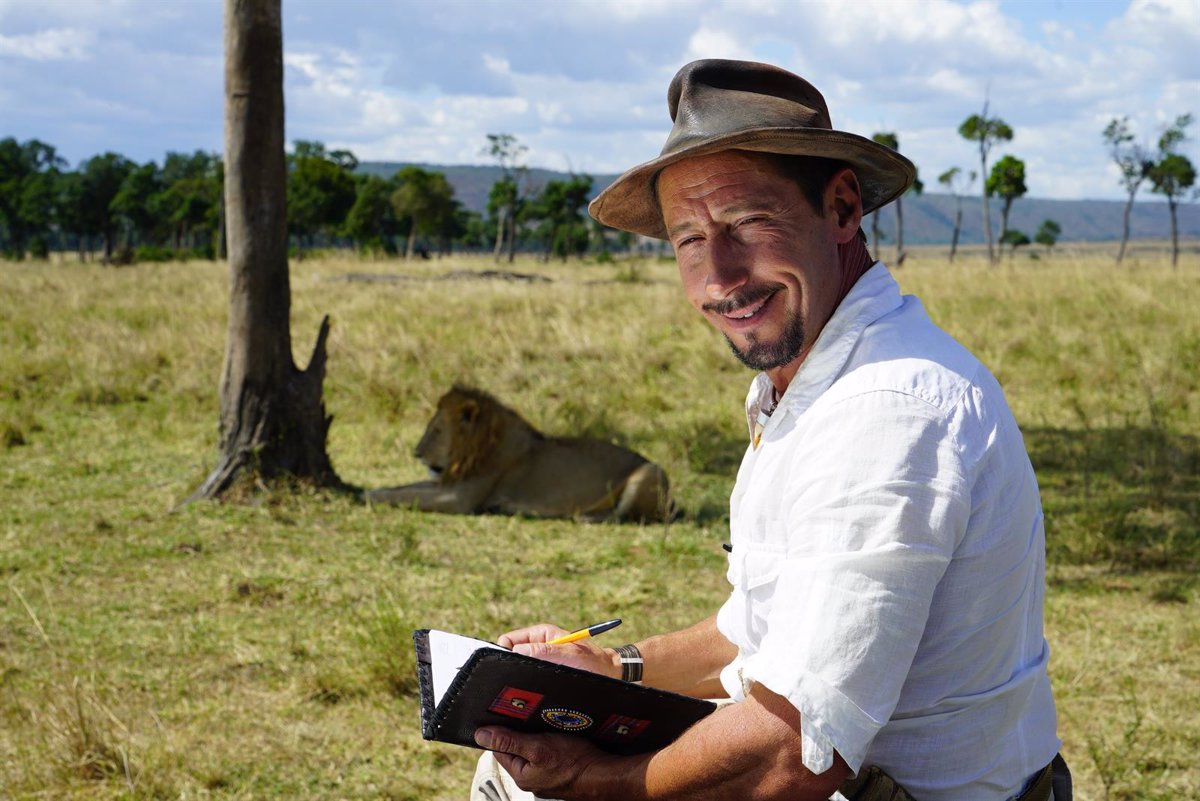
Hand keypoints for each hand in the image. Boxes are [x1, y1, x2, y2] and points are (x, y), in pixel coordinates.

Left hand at [475, 725, 627, 798]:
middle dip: (520, 730)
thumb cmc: (575, 762)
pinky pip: (548, 753)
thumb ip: (509, 741)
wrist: (607, 775)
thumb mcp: (538, 747)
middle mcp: (531, 778)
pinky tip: (559, 731)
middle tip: (528, 712)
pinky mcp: (560, 771)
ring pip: (534, 749)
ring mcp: (547, 776)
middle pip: (517, 748)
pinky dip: (551, 741)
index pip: (500, 748)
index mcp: (521, 775)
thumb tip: (480, 735)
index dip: (500, 729)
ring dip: (537, 734)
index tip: (504, 711)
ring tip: (545, 720)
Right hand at [498, 623, 619, 678]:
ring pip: (519, 667)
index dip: (503, 652)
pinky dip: (527, 684)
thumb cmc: (594, 662)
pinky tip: (533, 693)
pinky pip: (528, 677)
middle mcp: (539, 645)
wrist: (611, 675)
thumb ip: (546, 651)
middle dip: (510, 666)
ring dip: (520, 677)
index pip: (508, 639)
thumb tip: (517, 651)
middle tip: (516, 682)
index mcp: (541, 633)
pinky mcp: (545, 673)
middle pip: (511, 654)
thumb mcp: (571, 655)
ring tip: (526, 689)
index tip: (506, 668)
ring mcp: (541, 660)